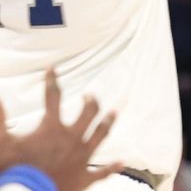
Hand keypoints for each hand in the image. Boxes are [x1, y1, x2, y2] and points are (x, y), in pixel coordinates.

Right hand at [0, 69, 121, 190]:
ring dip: (108, 123)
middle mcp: (72, 138)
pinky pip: (102, 172)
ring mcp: (81, 157)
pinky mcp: (85, 177)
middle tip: (89, 96)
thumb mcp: (4, 143)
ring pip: (101, 134)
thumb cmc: (16, 170)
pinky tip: (122, 162)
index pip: (52, 97)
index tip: (52, 70)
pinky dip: (112, 167)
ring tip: (113, 113)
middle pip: (89, 113)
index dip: (51, 81)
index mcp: (52, 128)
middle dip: (90, 101)